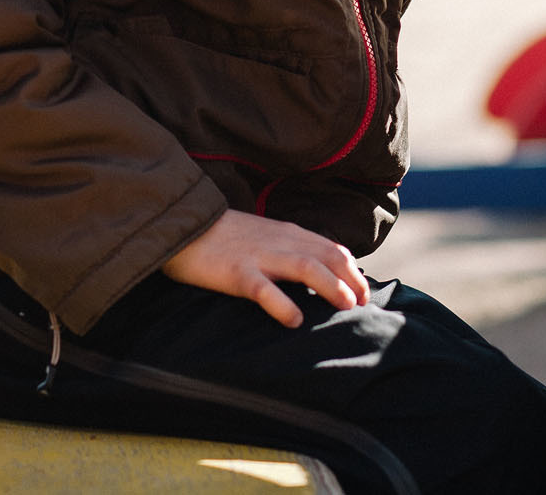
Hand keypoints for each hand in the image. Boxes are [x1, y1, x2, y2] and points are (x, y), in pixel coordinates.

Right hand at [162, 209, 370, 327]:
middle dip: (351, 279)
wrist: (182, 226)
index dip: (352, 269)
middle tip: (362, 303)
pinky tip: (294, 320)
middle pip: (326, 256)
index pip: (331, 247)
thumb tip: (315, 270)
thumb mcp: (263, 234)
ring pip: (305, 268)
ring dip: (330, 286)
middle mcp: (279, 242)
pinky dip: (282, 304)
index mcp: (286, 233)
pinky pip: (264, 289)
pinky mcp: (236, 272)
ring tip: (345, 306)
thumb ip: (288, 247)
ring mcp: (259, 256)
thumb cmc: (223, 236)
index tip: (363, 290)